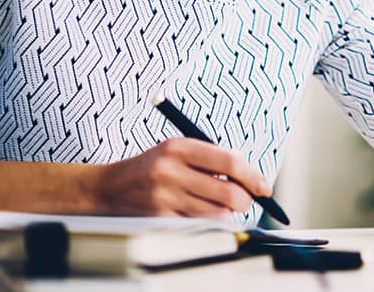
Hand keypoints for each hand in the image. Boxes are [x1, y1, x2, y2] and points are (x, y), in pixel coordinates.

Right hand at [92, 137, 271, 217]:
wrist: (109, 188)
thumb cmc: (152, 167)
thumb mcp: (177, 150)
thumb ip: (211, 159)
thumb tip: (250, 177)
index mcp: (178, 147)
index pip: (229, 162)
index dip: (253, 176)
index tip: (264, 187)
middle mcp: (170, 171)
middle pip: (228, 192)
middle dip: (245, 200)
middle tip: (246, 200)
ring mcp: (164, 198)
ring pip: (217, 213)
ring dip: (227, 213)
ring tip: (220, 205)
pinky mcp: (158, 219)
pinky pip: (198, 226)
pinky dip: (208, 222)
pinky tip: (202, 213)